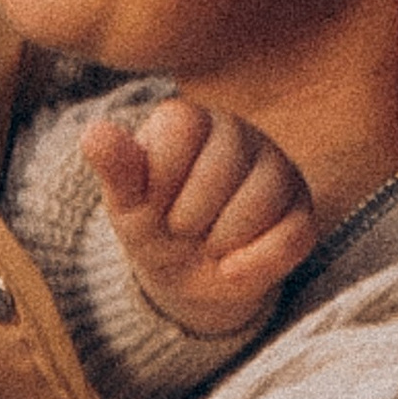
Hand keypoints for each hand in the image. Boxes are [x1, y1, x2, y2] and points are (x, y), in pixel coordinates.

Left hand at [79, 96, 317, 338]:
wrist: (188, 279)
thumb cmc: (154, 227)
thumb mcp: (127, 205)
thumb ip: (116, 169)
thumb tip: (95, 133)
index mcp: (190, 120)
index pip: (181, 127)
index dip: (160, 178)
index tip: (152, 200)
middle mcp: (238, 134)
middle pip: (221, 167)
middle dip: (188, 216)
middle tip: (180, 227)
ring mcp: (277, 169)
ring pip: (260, 200)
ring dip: (220, 241)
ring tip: (207, 244)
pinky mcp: (302, 210)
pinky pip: (292, 236)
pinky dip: (254, 265)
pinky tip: (231, 268)